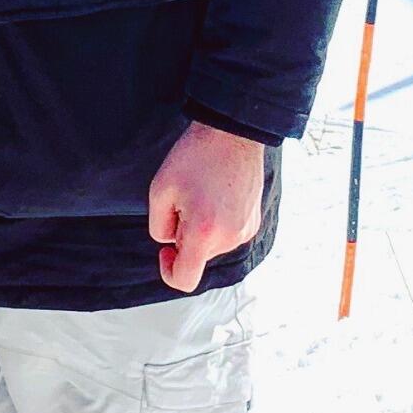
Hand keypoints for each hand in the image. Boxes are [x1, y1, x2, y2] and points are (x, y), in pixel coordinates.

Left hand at [148, 119, 265, 294]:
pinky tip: (215, 193)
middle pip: (198, 256)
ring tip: (201, 192)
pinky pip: (227, 233)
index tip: (165, 250)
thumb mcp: (160, 190)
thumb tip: (171, 243)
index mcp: (204, 233)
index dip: (168, 271)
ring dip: (201, 227)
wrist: (232, 133)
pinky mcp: (253, 221)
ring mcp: (245, 231)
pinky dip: (216, 221)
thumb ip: (159, 227)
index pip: (185, 280)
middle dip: (184, 236)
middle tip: (182, 200)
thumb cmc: (195, 157)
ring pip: (212, 244)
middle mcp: (230, 238)